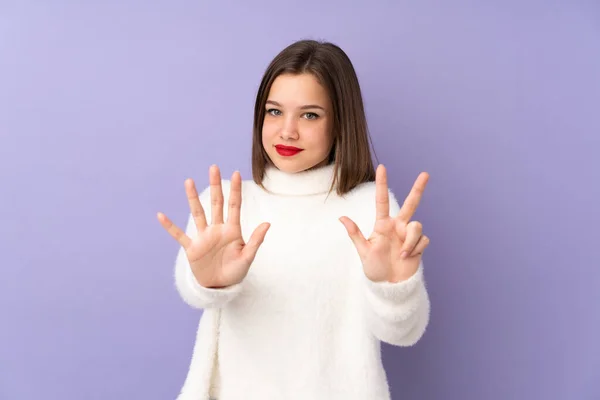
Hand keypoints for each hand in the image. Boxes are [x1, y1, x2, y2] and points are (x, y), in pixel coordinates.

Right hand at [157, 165, 270, 287]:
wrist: (220, 287)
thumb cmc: (236, 272)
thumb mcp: (247, 257)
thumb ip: (256, 240)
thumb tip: (267, 223)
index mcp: (232, 230)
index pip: (234, 206)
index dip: (235, 190)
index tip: (236, 174)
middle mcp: (217, 229)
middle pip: (216, 203)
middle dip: (215, 185)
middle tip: (213, 167)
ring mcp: (203, 237)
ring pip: (198, 213)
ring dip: (192, 198)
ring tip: (188, 181)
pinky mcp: (192, 248)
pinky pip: (179, 235)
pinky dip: (170, 226)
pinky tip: (161, 215)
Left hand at [340, 165, 429, 282]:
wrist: (390, 286)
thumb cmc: (374, 269)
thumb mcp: (363, 251)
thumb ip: (355, 233)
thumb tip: (341, 217)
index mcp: (383, 224)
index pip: (382, 200)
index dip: (382, 184)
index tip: (382, 167)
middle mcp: (397, 226)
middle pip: (411, 203)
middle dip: (418, 188)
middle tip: (425, 174)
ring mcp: (409, 235)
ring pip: (417, 226)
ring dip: (410, 241)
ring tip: (402, 254)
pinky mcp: (419, 244)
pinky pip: (422, 239)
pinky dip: (415, 249)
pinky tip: (408, 257)